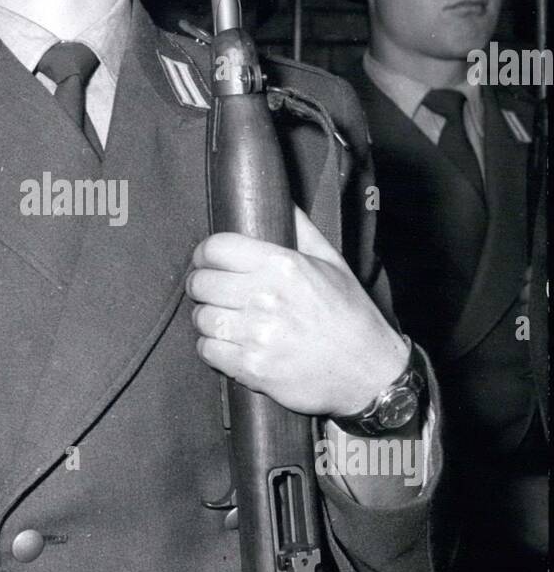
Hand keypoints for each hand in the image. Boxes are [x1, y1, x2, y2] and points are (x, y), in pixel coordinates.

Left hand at [186, 206, 408, 416]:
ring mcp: (256, 334)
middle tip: (214, 292)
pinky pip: (207, 350)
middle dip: (202, 286)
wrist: (369, 373)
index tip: (207, 261)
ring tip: (224, 319)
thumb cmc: (351, 316)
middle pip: (201, 283)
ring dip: (207, 318)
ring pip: (201, 318)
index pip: (216, 248)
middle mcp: (265, 297)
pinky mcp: (251, 367)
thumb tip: (280, 198)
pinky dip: (212, 347)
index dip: (205, 254)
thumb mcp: (332, 263)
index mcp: (282, 265)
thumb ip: (301, 228)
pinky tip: (229, 344)